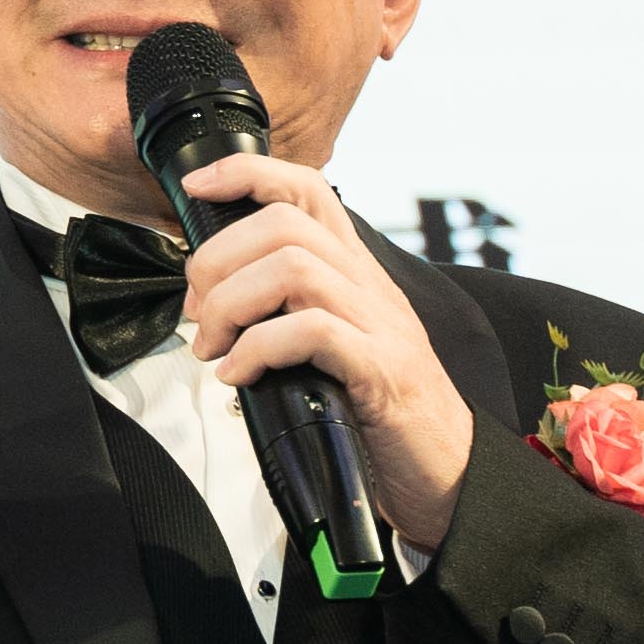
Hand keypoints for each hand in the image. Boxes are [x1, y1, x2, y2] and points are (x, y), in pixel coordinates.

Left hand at [173, 154, 479, 548]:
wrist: (446, 469)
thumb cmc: (379, 411)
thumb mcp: (332, 345)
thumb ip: (288, 313)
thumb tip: (213, 308)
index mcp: (355, 273)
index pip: (308, 190)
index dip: (247, 174)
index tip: (197, 187)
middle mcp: (369, 286)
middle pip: (284, 224)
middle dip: (219, 259)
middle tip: (198, 312)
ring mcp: (379, 324)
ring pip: (292, 268)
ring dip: (232, 304)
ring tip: (213, 346)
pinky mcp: (381, 370)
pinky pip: (310, 331)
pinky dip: (258, 348)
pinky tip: (238, 376)